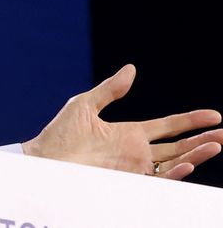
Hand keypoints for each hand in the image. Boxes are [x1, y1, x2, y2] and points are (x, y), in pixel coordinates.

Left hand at [22, 64, 222, 179]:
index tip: (214, 115)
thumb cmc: (59, 133)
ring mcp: (134, 168)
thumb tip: (131, 69)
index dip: (190, 121)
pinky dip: (175, 173)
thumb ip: (110, 89)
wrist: (44, 160)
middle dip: (202, 140)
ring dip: (196, 155)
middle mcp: (136, 152)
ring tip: (216, 145)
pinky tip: (188, 163)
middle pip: (178, 146)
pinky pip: (158, 179)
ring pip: (175, 163)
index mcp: (129, 133)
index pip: (168, 126)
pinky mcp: (128, 181)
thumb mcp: (85, 105)